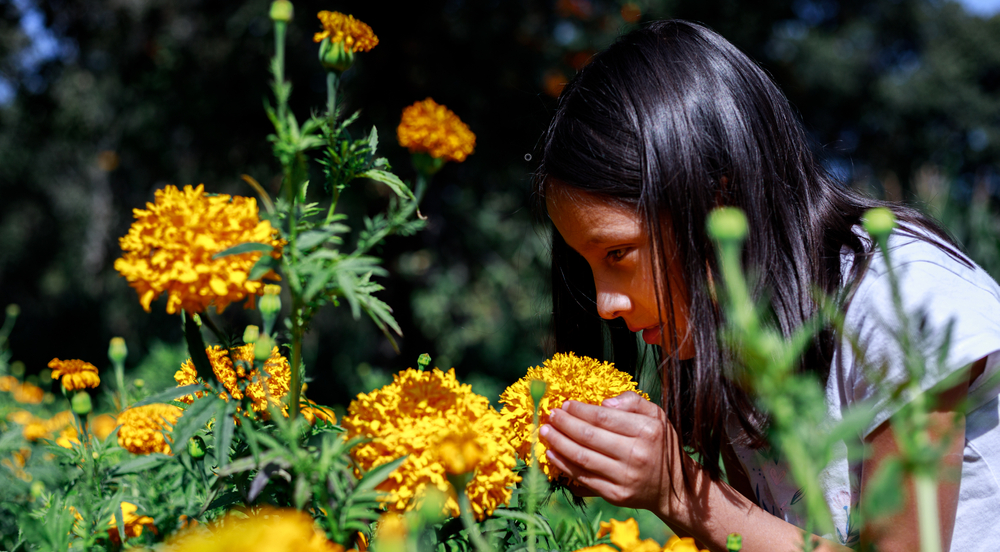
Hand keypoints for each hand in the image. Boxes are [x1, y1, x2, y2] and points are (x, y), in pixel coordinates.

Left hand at [540, 391, 684, 511]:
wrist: (675, 488)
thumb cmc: (660, 445)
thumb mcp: (656, 416)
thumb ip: (632, 402)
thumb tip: (603, 403)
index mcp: (647, 431)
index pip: (604, 418)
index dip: (580, 410)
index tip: (565, 404)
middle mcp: (637, 454)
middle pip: (589, 436)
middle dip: (564, 424)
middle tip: (550, 415)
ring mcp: (625, 477)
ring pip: (583, 457)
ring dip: (558, 443)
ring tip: (545, 432)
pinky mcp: (616, 495)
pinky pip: (584, 478)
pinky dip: (564, 466)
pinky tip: (552, 454)